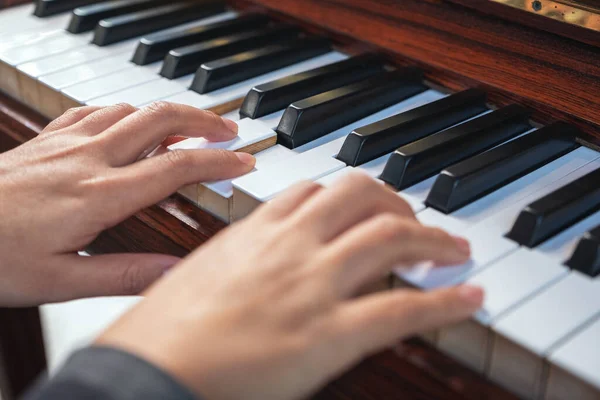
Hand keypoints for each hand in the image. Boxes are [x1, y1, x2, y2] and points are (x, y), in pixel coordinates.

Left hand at [0, 102, 254, 305]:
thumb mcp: (61, 282)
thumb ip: (124, 274)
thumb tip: (173, 274)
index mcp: (98, 196)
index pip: (175, 168)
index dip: (217, 162)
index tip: (244, 162)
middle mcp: (87, 160)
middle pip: (160, 120)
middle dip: (203, 121)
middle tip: (229, 130)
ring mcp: (66, 144)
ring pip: (131, 109)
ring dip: (169, 112)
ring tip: (191, 124)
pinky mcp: (48, 139)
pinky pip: (95, 110)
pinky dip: (127, 110)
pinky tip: (131, 120)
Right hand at [98, 174, 482, 399]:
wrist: (147, 372)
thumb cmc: (162, 332)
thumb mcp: (199, 276)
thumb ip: (236, 261)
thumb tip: (254, 267)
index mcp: (255, 232)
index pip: (315, 190)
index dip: (351, 193)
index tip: (368, 202)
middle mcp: (290, 246)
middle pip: (361, 195)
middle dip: (398, 202)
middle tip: (414, 220)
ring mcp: (313, 285)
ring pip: (391, 237)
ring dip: (432, 239)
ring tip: (454, 249)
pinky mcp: (330, 334)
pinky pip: (403, 307)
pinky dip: (446, 301)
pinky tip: (469, 297)